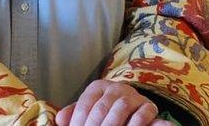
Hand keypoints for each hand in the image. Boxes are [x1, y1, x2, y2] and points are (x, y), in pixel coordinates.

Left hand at [54, 80, 172, 125]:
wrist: (132, 109)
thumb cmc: (104, 112)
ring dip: (112, 124)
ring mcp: (133, 96)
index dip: (78, 122)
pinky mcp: (148, 106)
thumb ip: (74, 114)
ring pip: (122, 107)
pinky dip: (135, 124)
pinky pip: (143, 113)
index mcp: (98, 87)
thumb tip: (60, 119)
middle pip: (102, 107)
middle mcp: (116, 88)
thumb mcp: (88, 110)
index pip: (85, 104)